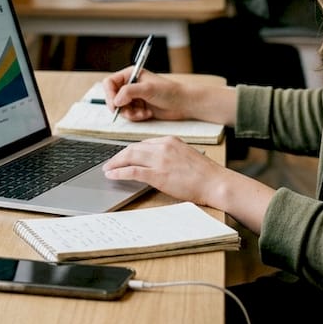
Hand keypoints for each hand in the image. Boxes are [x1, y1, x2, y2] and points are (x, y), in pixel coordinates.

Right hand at [102, 67, 189, 120]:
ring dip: (130, 113)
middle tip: (128, 111)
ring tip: (142, 112)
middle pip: (112, 97)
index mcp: (131, 74)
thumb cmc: (169, 91)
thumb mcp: (147, 89)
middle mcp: (130, 85)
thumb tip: (116, 100)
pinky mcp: (138, 107)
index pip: (110, 83)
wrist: (182, 103)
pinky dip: (136, 117)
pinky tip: (147, 114)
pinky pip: (129, 115)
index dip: (109, 94)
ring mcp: (134, 97)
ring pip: (120, 108)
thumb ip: (129, 92)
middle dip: (121, 107)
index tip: (115, 105)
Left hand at [103, 137, 233, 207]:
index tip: (123, 157)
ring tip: (107, 169)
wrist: (215, 182)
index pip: (144, 143)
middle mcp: (163, 147)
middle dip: (118, 156)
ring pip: (129, 157)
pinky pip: (132, 171)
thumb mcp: (186, 155)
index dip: (130, 151)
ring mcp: (160, 160)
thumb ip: (170, 155)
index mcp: (170, 141)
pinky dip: (119, 172)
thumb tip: (156, 162)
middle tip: (110, 163)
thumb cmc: (205, 174)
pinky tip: (112, 175)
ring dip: (115, 163)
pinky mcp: (158, 174)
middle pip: (133, 148)